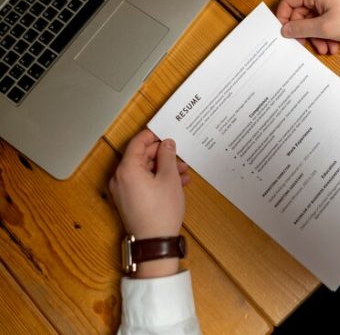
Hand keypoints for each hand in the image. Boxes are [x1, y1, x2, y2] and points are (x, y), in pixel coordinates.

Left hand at [109, 129, 189, 277]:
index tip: (165, 133)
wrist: (154, 243)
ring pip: (143, 170)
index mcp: (127, 169)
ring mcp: (122, 191)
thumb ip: (167, 156)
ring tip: (183, 173)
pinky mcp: (127, 200)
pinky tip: (175, 183)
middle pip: (140, 157)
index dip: (153, 136)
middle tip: (179, 156)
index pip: (137, 143)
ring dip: (162, 168)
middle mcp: (119, 178)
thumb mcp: (169, 178)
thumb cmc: (161, 211)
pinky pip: (141, 182)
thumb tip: (167, 144)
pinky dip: (156, 179)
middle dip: (162, 155)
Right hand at [276, 0, 339, 53]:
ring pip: (312, 18)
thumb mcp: (324, 28)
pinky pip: (322, 18)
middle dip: (306, 33)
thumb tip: (285, 30)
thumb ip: (301, 29)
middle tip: (310, 47)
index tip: (286, 36)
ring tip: (326, 48)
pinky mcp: (335, 2)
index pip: (288, 2)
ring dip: (317, 36)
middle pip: (300, 13)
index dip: (284, 20)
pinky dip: (325, 31)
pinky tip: (333, 44)